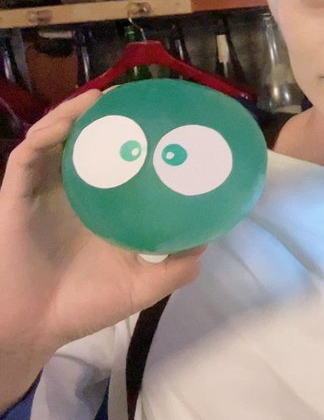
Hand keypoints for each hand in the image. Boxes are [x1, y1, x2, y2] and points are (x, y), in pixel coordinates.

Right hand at [0, 91, 204, 406]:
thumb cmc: (85, 305)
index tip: (173, 117)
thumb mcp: (145, 284)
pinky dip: (48, 131)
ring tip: (106, 95)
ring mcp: (46, 190)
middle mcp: (76, 191)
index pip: (125, 161)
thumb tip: (209, 239)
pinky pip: (29, 153)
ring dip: (80, 112)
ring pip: (59, 137)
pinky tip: (70, 119)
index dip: (144, 137)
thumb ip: (178, 264)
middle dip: (114, 114)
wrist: (34, 326)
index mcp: (105, 205)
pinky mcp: (17, 193)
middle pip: (93, 141)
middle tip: (141, 93)